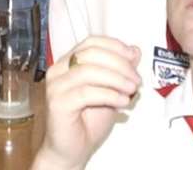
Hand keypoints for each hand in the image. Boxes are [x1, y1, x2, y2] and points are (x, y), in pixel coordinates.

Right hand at [38, 37, 140, 168]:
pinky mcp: (57, 103)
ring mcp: (56, 86)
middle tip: (136, 79)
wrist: (73, 150)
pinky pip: (87, 93)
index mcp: (69, 62)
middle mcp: (58, 70)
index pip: (92, 42)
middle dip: (120, 64)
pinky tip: (122, 103)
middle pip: (91, 53)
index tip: (133, 56)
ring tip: (132, 91)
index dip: (115, 46)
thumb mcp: (111, 90)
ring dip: (117, 79)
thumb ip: (120, 70)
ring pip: (89, 71)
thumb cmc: (89, 120)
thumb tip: (135, 50)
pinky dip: (109, 95)